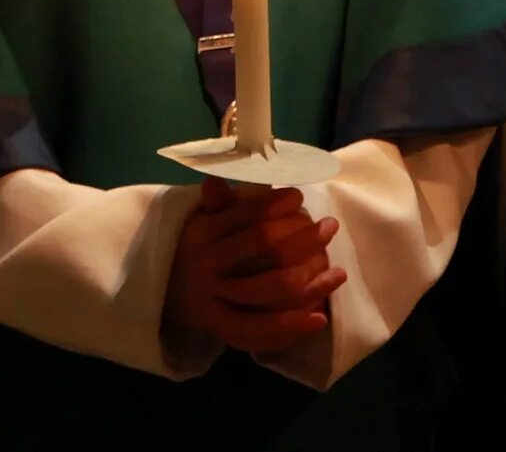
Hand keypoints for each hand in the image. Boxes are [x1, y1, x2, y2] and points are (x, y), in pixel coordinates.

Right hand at [163, 179, 344, 354]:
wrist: (165, 296)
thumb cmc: (198, 250)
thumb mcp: (204, 223)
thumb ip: (221, 202)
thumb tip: (222, 176)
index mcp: (202, 236)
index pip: (246, 217)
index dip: (276, 205)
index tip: (299, 197)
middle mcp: (208, 269)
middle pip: (264, 249)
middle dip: (304, 238)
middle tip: (330, 226)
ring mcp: (216, 301)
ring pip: (270, 290)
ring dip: (310, 281)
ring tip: (339, 272)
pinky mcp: (224, 329)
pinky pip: (261, 330)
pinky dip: (292, 326)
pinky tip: (320, 316)